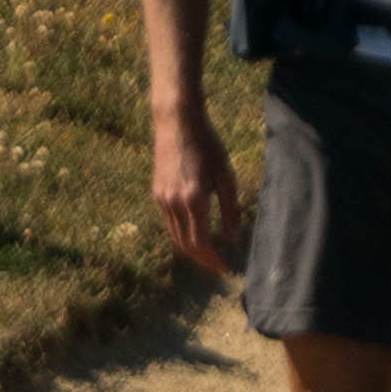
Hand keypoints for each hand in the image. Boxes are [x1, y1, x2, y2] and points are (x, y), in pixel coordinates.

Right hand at [150, 97, 246, 278]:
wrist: (177, 123)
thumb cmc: (207, 145)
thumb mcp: (225, 175)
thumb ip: (230, 208)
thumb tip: (233, 238)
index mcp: (195, 199)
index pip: (202, 243)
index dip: (213, 260)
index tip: (226, 268)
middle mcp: (175, 203)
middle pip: (186, 246)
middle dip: (203, 261)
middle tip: (218, 267)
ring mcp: (162, 199)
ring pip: (175, 237)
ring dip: (191, 251)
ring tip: (208, 255)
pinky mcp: (157, 193)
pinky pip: (169, 223)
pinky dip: (181, 235)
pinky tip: (194, 234)